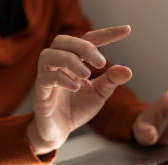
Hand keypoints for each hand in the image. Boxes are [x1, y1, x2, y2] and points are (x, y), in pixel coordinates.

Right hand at [27, 25, 131, 154]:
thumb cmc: (76, 109)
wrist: (60, 131)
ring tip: (87, 74)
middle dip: (83, 47)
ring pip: (48, 55)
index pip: (88, 40)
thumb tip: (128, 70)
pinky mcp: (40, 94)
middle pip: (62, 41)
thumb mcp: (99, 93)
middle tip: (101, 62)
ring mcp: (46, 78)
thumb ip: (111, 81)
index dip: (106, 34)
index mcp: (74, 62)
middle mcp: (58, 65)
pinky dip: (61, 79)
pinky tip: (76, 87)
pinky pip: (44, 79)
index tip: (127, 30)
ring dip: (70, 61)